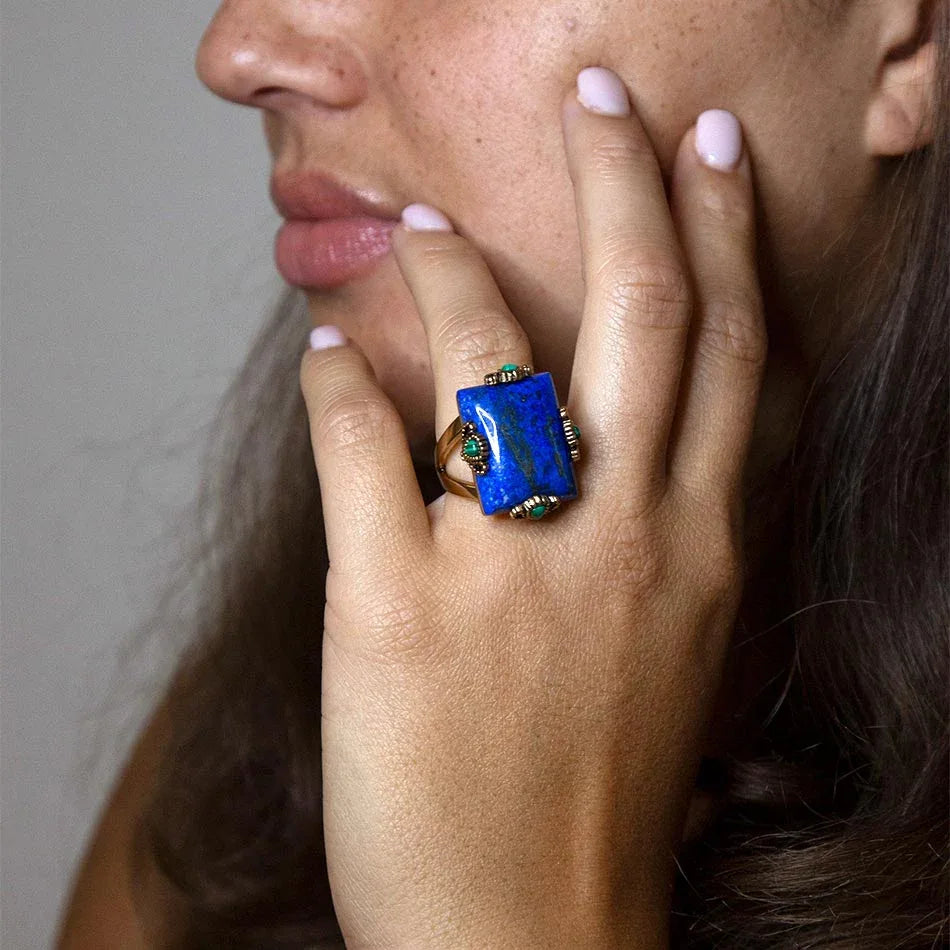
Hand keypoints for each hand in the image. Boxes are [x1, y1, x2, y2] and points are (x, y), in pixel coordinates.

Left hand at [300, 67, 763, 949]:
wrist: (532, 935)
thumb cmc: (600, 793)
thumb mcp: (673, 645)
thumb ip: (667, 532)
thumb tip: (626, 439)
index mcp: (698, 545)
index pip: (730, 349)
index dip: (720, 233)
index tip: (702, 153)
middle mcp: (622, 538)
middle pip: (646, 312)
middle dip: (630, 181)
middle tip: (604, 98)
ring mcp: (511, 568)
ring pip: (492, 360)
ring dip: (452, 273)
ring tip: (420, 228)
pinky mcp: (398, 607)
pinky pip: (362, 448)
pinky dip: (339, 383)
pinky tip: (329, 352)